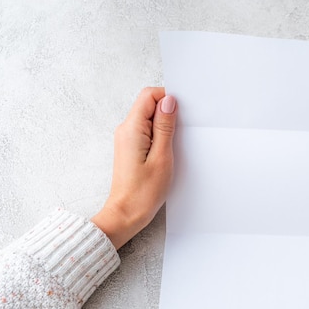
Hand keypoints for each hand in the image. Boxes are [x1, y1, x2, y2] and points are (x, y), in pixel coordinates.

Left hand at [92, 87, 176, 249]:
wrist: (126, 213)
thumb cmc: (144, 191)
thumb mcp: (162, 156)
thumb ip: (165, 126)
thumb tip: (169, 101)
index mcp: (132, 128)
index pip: (149, 95)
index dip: (167, 97)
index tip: (182, 111)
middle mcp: (126, 129)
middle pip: (149, 104)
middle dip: (168, 111)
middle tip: (181, 130)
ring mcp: (127, 138)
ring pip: (149, 117)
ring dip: (164, 125)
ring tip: (174, 144)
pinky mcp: (131, 147)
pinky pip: (147, 130)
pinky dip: (159, 135)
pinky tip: (167, 149)